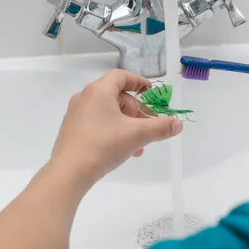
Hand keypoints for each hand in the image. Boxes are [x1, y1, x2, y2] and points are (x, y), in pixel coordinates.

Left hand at [50, 69, 182, 186]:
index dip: (138, 82)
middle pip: (117, 96)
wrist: (69, 172)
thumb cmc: (104, 145)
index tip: (151, 92)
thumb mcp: (137, 135)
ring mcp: (76, 114)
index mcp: (99, 91)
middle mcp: (85, 98)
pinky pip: (98, 124)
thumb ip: (160, 127)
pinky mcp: (72, 130)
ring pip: (108, 113)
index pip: (121, 76)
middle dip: (136, 112)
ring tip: (139, 145)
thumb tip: (178, 124)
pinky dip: (113, 131)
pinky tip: (123, 150)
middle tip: (149, 127)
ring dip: (127, 125)